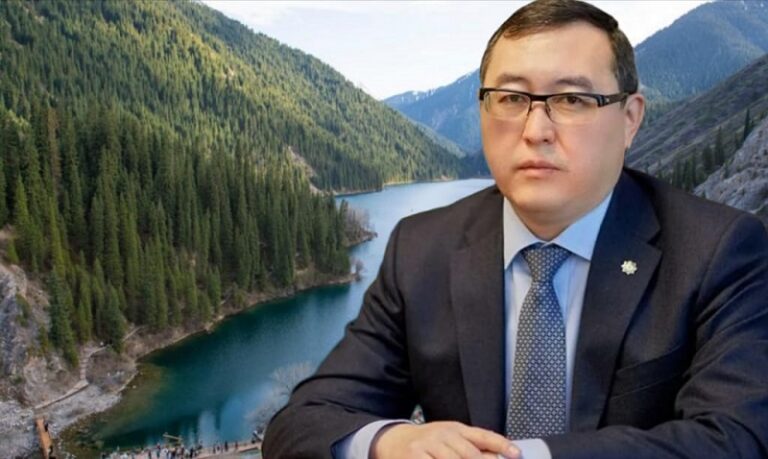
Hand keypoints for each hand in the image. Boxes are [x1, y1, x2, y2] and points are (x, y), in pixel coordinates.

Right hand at [371, 421, 519, 458]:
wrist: (393, 440)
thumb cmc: (427, 442)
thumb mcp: (450, 438)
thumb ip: (473, 446)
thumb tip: (497, 456)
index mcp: (456, 429)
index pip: (483, 436)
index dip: (501, 445)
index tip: (516, 454)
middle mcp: (443, 434)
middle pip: (470, 454)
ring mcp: (428, 446)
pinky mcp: (414, 457)